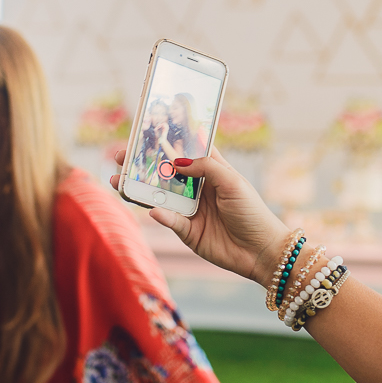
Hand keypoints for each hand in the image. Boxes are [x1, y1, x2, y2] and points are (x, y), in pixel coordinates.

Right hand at [111, 148, 289, 284]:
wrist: (261, 251)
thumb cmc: (252, 211)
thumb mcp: (232, 181)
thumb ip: (205, 167)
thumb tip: (177, 162)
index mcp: (211, 171)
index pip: (186, 151)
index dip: (168, 141)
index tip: (146, 131)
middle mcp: (198, 188)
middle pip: (166, 173)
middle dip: (144, 164)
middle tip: (122, 156)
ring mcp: (191, 210)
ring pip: (160, 196)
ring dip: (140, 189)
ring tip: (120, 181)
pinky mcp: (188, 232)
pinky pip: (170, 221)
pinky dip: (161, 216)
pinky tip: (152, 210)